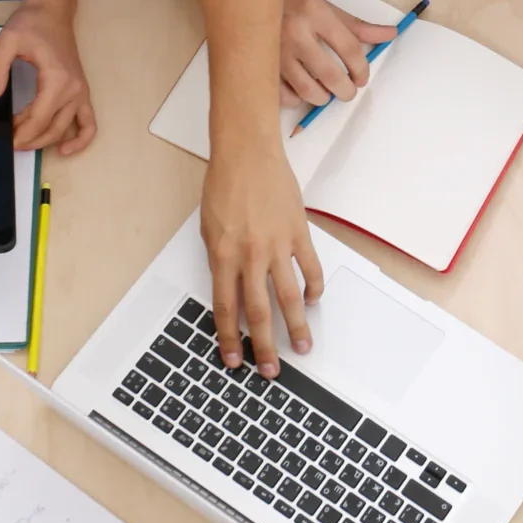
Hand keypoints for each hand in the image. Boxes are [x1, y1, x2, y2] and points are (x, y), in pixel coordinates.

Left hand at [0, 0, 95, 154]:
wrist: (53, 11)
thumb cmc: (32, 23)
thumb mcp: (7, 40)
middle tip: (10, 142)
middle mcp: (74, 89)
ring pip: (68, 128)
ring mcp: (81, 91)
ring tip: (27, 144)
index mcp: (57, 79)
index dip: (21, 133)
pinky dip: (81, 138)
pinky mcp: (82, 91)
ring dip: (48, 141)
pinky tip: (66, 148)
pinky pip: (89, 122)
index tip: (5, 137)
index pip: (39, 118)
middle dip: (30, 140)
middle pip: (53, 128)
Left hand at [200, 135, 322, 375]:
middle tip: (270, 369)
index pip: (225, 308)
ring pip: (288, 296)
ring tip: (302, 347)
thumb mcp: (209, 227)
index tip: (233, 358)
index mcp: (223, 256)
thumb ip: (220, 260)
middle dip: (264, 345)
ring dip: (296, 326)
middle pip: (258, 311)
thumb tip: (230, 289)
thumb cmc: (224, 185)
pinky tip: (313, 300)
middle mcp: (250, 255)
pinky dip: (313, 287)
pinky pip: (309, 268)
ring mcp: (276, 245)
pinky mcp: (298, 233)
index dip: (229, 337)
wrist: (246, 153)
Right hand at [278, 0, 394, 107]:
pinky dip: (297, 99)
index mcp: (315, 13)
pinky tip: (301, 90)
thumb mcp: (326, 7)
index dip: (362, 69)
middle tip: (348, 91)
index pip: (350, 48)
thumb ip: (357, 26)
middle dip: (346, 91)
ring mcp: (276, 51)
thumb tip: (390, 34)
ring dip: (323, 97)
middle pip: (330, 75)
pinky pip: (284, 96)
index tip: (362, 77)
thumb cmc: (293, 2)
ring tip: (326, 91)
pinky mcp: (261, 66)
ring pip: (308, 90)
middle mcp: (296, 32)